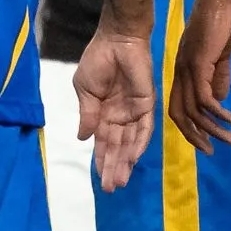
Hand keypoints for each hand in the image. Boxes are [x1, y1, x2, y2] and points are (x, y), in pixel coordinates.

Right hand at [74, 26, 157, 192]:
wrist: (116, 41)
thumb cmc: (97, 60)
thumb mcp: (85, 90)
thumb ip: (87, 114)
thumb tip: (82, 138)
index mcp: (102, 114)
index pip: (103, 143)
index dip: (101, 161)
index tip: (99, 180)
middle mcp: (120, 117)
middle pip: (117, 148)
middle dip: (113, 167)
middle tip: (110, 189)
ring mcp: (134, 112)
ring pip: (130, 142)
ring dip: (126, 162)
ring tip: (120, 180)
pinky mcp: (147, 104)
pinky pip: (145, 128)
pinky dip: (140, 143)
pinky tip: (134, 159)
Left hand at [168, 0, 230, 152]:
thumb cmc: (221, 21)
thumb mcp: (220, 54)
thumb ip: (219, 75)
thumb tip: (220, 99)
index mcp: (184, 73)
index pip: (179, 107)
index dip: (189, 127)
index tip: (205, 142)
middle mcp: (180, 74)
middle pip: (179, 114)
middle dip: (194, 136)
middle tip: (211, 151)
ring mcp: (188, 69)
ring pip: (193, 109)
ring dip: (212, 127)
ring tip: (230, 139)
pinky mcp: (198, 63)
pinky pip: (204, 95)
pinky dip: (216, 111)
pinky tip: (230, 118)